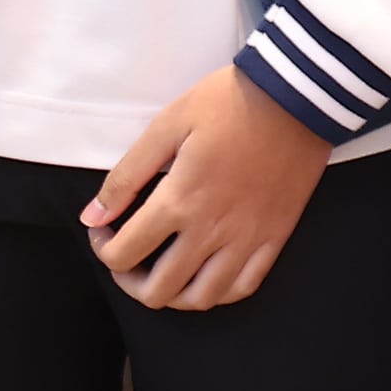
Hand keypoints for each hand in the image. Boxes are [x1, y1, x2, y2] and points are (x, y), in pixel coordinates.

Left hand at [81, 61, 331, 309]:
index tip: (104, 226)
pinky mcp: (276, 234)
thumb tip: (92, 217)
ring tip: (165, 272)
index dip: (102, 247)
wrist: (299, 92)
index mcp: (180, 201)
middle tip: (129, 255)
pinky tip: (207, 273)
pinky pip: (244, 285)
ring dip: (173, 295)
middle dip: (130, 280)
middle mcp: (211, 230)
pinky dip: (219, 291)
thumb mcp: (168, 124)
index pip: (123, 254)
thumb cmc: (229, 102)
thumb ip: (127, 175)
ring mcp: (247, 237)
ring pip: (201, 298)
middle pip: (158, 290)